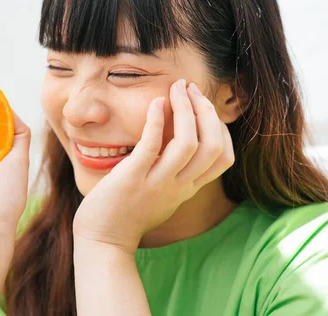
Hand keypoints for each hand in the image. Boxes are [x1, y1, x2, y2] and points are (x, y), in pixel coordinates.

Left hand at [73, 79, 234, 253]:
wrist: (103, 239)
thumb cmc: (128, 212)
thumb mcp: (162, 192)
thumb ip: (175, 171)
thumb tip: (179, 138)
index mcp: (188, 188)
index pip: (224, 157)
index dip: (220, 126)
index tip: (203, 105)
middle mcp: (179, 186)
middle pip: (213, 145)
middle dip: (206, 110)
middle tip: (190, 88)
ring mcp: (157, 183)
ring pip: (189, 143)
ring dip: (185, 110)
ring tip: (176, 89)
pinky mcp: (132, 178)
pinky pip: (152, 145)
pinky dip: (157, 121)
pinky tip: (156, 102)